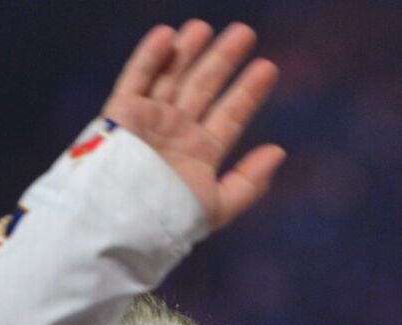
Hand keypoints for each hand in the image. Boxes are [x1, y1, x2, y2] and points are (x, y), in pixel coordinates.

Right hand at [103, 21, 283, 229]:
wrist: (123, 221)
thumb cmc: (171, 219)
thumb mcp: (220, 206)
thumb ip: (250, 181)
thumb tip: (279, 151)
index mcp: (201, 153)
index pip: (231, 115)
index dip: (249, 92)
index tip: (268, 68)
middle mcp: (177, 132)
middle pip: (204, 88)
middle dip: (224, 60)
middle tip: (246, 32)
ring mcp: (150, 119)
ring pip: (173, 76)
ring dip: (189, 51)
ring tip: (207, 26)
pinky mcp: (122, 112)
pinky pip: (137, 78)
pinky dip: (151, 56)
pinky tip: (170, 35)